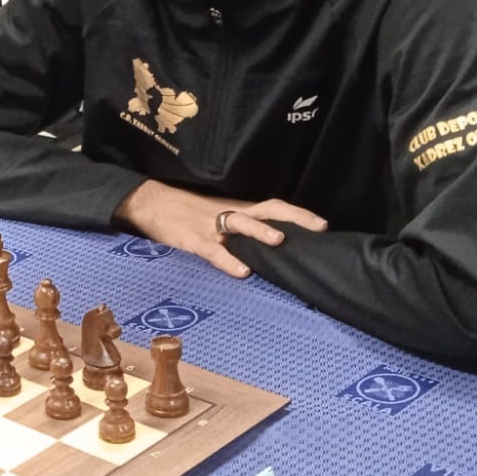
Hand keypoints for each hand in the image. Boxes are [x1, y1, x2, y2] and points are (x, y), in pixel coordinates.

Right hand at [113, 181, 326, 277]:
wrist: (152, 203)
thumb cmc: (188, 213)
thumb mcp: (219, 217)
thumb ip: (242, 228)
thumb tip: (271, 245)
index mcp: (239, 209)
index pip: (275, 207)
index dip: (299, 214)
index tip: (324, 225)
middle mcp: (231, 214)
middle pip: (268, 209)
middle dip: (294, 218)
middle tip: (318, 228)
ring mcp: (211, 226)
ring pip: (240, 223)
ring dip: (260, 231)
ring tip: (279, 240)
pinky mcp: (193, 240)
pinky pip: (214, 251)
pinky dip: (229, 261)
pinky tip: (242, 272)